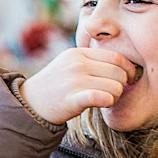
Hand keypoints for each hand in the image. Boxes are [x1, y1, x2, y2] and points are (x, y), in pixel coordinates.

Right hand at [21, 47, 138, 124]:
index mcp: (78, 53)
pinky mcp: (72, 98)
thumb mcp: (70, 64)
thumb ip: (92, 60)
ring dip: (115, 97)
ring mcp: (74, 80)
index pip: (116, 57)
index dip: (127, 69)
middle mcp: (77, 64)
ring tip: (104, 100)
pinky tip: (101, 104)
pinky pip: (102, 97)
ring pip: (115, 87)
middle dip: (121, 85)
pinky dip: (107, 102)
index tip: (126, 79)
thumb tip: (123, 65)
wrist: (31, 103)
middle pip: (118, 73)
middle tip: (112, 93)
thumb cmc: (56, 85)